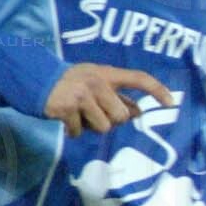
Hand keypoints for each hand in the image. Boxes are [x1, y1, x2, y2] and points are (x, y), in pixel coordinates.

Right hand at [44, 64, 175, 137]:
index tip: (171, 103)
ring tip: (79, 114)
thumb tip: (138, 113)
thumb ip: (115, 96)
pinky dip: (73, 131)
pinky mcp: (66, 109)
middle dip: (110, 120)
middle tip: (94, 112)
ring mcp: (81, 95)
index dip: (157, 90)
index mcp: (106, 73)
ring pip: (103, 127)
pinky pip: (79, 132)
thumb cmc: (70, 83)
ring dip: (91, 126)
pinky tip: (65, 120)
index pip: (138, 78)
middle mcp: (97, 82)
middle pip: (121, 116)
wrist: (34, 79)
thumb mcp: (94, 82)